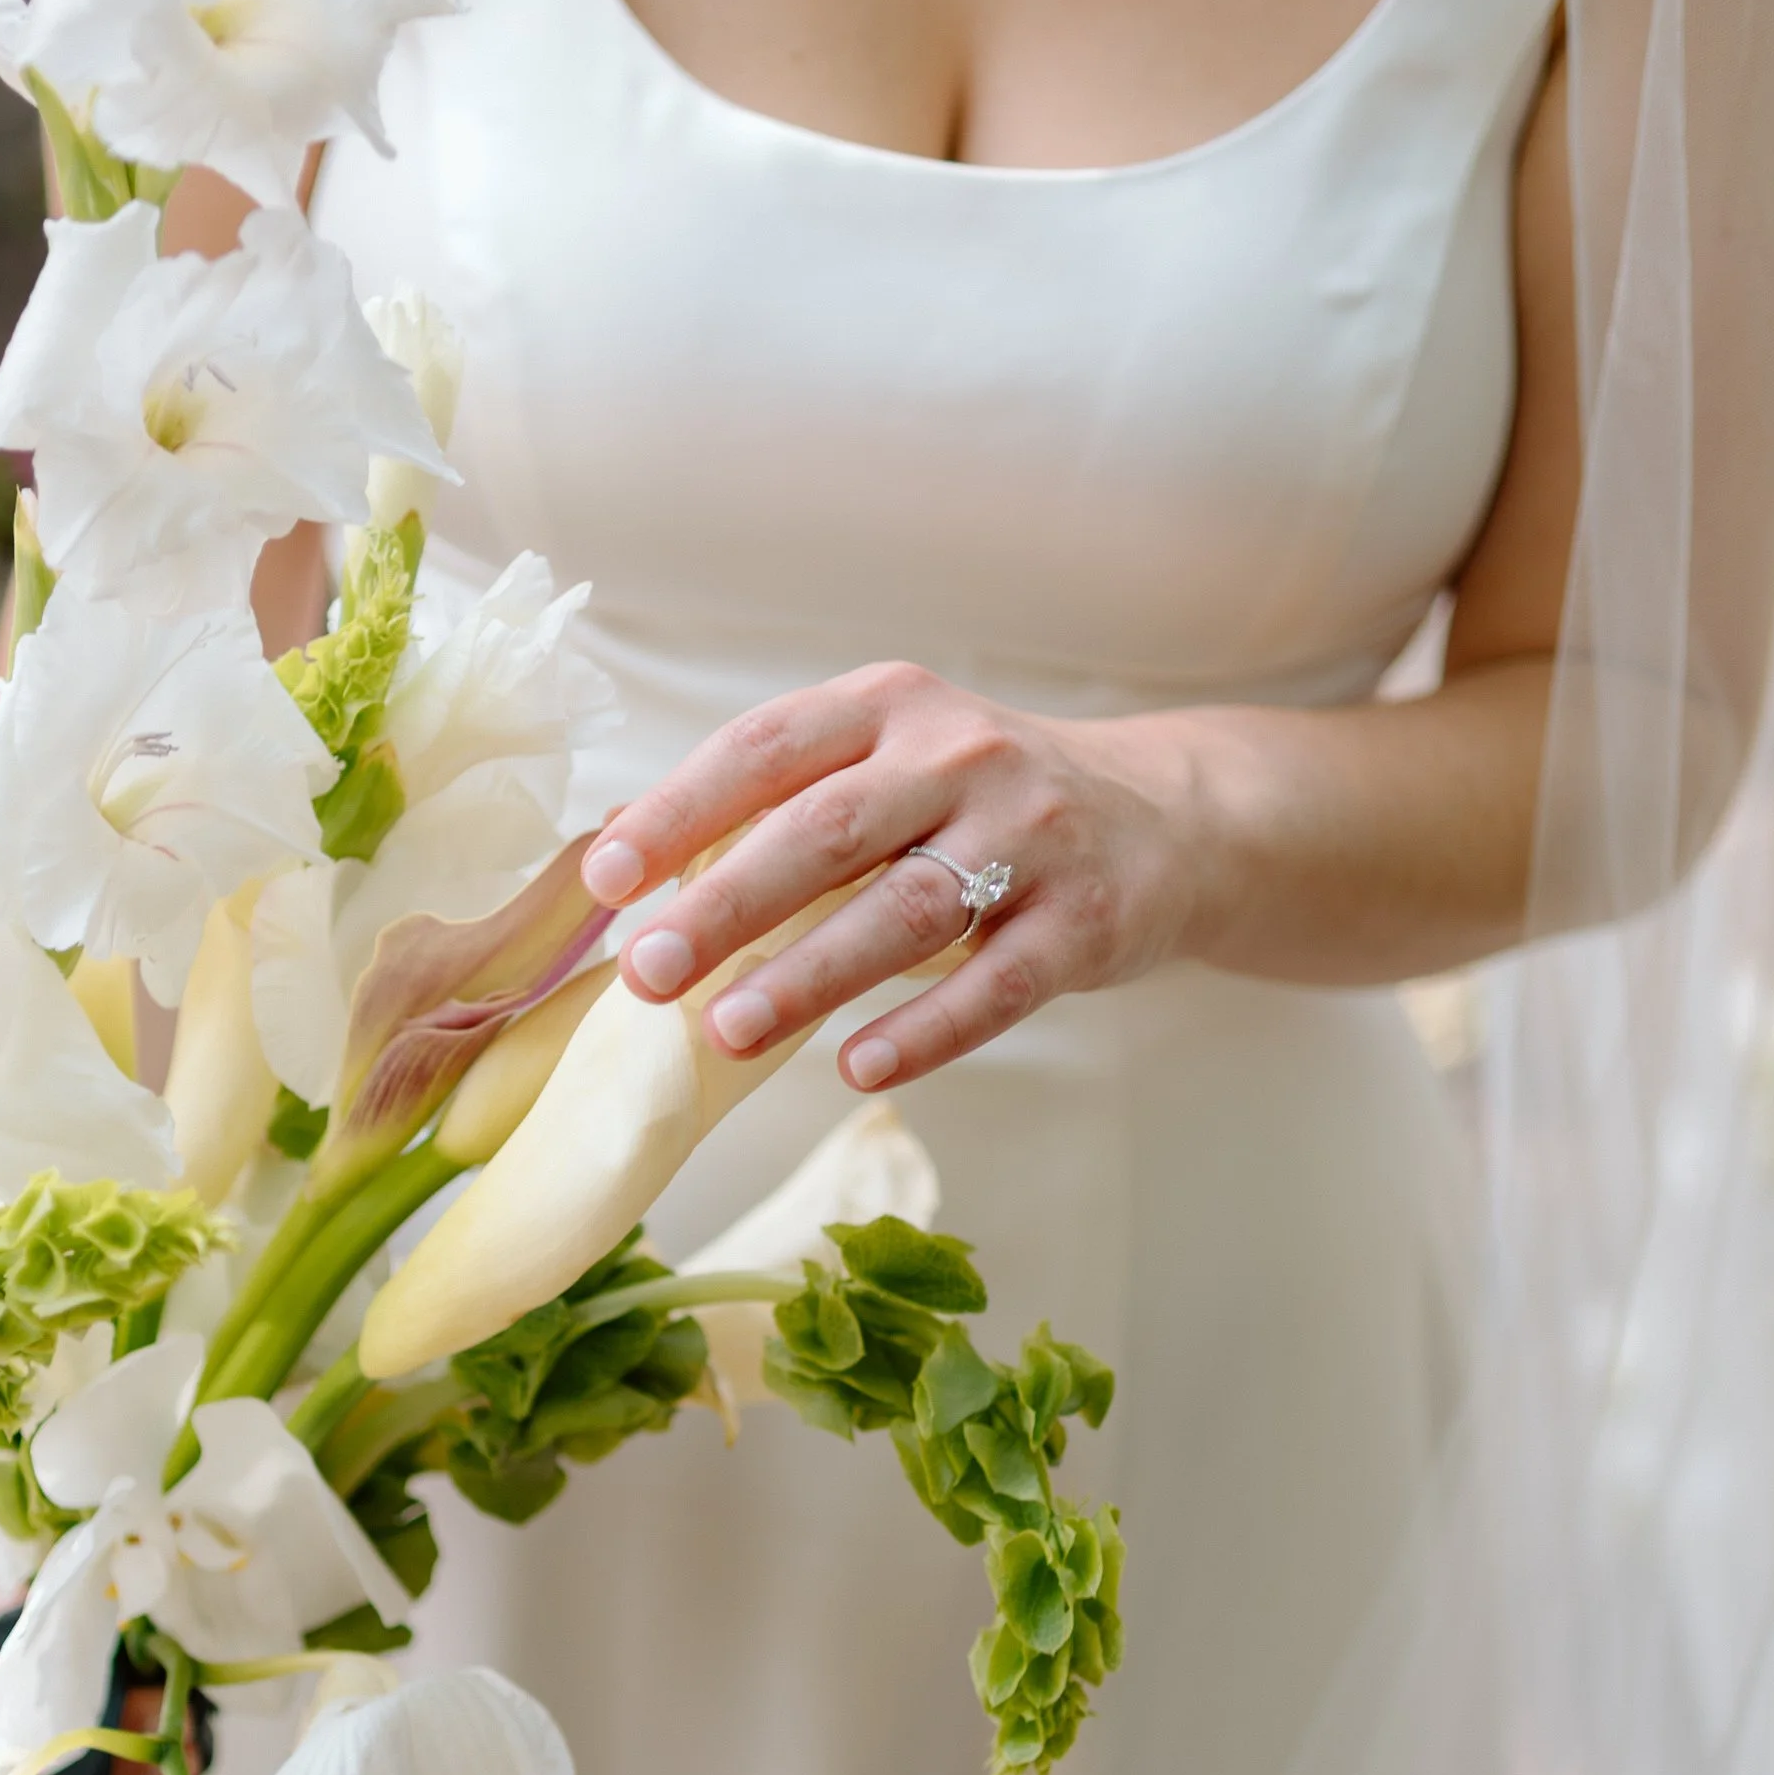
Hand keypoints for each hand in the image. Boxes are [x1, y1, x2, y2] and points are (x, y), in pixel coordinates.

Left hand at [579, 663, 1204, 1090]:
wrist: (1168, 817)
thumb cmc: (982, 800)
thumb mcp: (892, 762)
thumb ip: (785, 804)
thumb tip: (633, 873)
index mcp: (889, 707)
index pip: (764, 749)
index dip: (678, 812)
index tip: (605, 878)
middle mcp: (960, 757)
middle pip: (826, 832)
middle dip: (725, 905)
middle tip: (646, 972)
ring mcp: (1032, 837)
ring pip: (905, 911)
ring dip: (809, 976)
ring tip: (727, 1031)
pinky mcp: (1086, 921)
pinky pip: (996, 984)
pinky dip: (924, 1031)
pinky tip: (857, 1067)